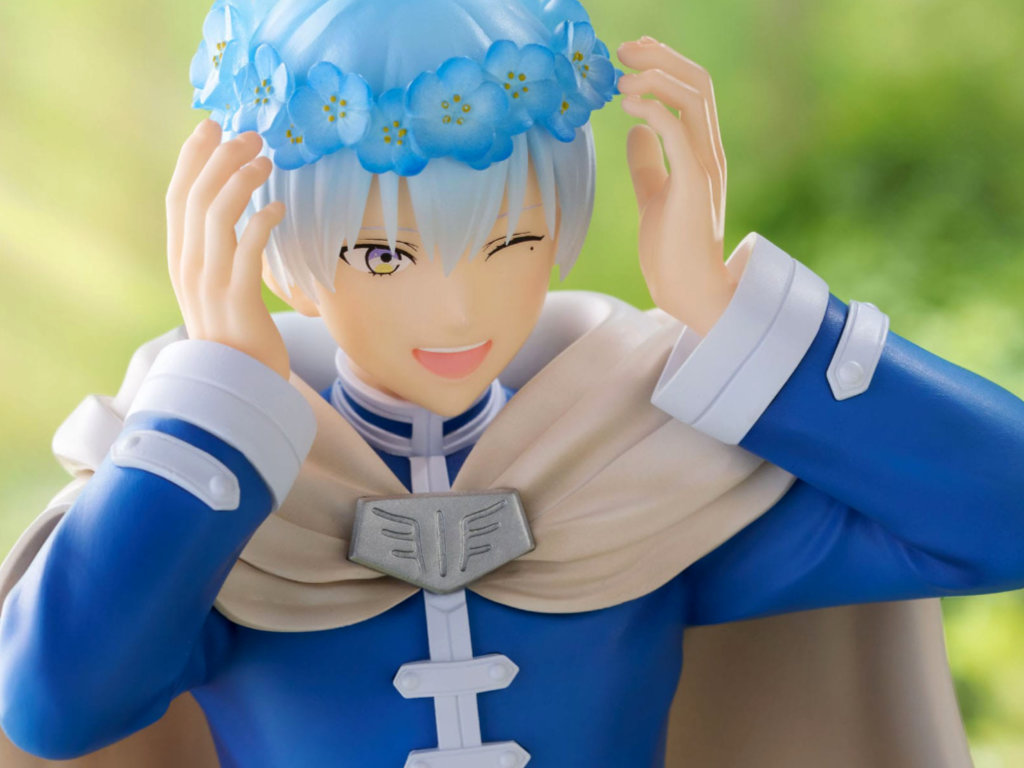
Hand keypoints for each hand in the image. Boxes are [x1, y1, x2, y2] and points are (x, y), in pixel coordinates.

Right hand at [165, 120, 290, 378]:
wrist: (235, 385)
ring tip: (267, 161)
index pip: (178, 195)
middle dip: (222, 158)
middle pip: (197, 197)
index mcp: (180, 258)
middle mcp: (188, 266)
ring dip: (242, 181)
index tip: (211, 125)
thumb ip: (218, 248)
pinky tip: (279, 208)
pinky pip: (246, 252)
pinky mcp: (236, 301)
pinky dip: (261, 224)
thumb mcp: (217, 283)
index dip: (193, 156)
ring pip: (217, 217)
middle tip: (251, 135)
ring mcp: (209, 284)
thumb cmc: (234, 331)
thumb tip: (235, 205)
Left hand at [617, 37, 734, 336]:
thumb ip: (648, 162)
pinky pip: (679, 130)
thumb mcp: (654, 195)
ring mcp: (706, 166)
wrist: (688, 291)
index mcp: (702, 152)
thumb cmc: (672, 249)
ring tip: (621, 78)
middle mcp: (710, 152)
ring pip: (694, 97)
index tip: (633, 55)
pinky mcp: (693, 183)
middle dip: (662, 57)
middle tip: (624, 50)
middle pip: (699, 82)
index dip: (666, 64)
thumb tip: (635, 131)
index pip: (695, 91)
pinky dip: (654, 108)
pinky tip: (628, 105)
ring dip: (656, 76)